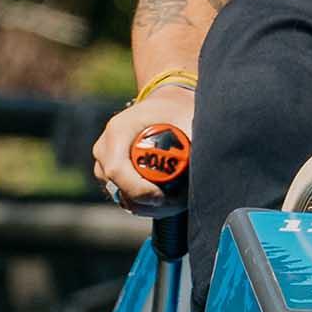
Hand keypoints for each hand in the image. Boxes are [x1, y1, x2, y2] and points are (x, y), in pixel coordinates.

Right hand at [93, 86, 194, 210]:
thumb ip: (196, 138)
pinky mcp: (111, 176)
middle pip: (119, 190)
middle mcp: (105, 148)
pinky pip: (126, 198)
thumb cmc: (176, 109)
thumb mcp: (187, 117)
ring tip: (179, 199)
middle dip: (150, 203)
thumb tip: (206, 161)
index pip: (117, 169)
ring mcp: (104, 164)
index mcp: (118, 130)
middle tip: (179, 201)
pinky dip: (147, 204)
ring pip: (123, 198)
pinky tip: (170, 199)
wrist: (164, 105)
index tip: (164, 196)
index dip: (139, 189)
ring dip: (150, 206)